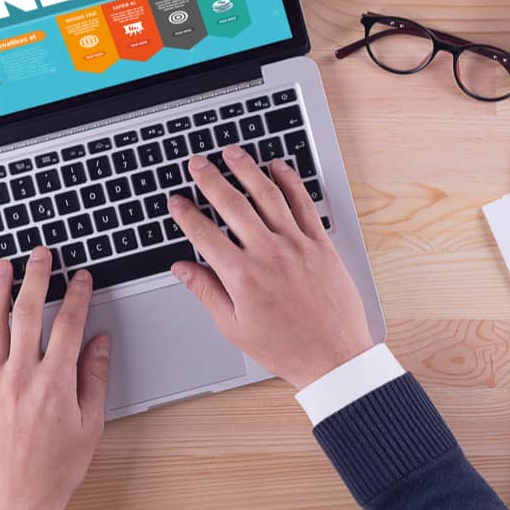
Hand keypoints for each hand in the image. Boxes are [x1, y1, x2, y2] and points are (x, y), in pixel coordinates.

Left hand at [0, 247, 110, 509]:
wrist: (18, 498)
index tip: (82, 277)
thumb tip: (99, 340)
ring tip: (2, 265)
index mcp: (55, 383)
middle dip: (36, 278)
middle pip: (28, 314)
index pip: (68, 324)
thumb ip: (94, 377)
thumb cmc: (57, 466)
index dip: (77, 295)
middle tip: (41, 254)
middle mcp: (21, 377)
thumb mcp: (91, 423)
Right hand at [168, 145, 373, 388]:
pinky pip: (303, 204)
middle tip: (197, 163)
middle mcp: (267, 254)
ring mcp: (296, 245)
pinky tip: (277, 167)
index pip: (204, 234)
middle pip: (232, 204)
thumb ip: (206, 292)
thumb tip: (182, 268)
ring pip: (267, 195)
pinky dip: (289, 181)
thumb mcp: (234, 327)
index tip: (175, 201)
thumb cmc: (285, 348)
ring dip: (246, 169)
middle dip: (210, 179)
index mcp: (241, 277)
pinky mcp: (320, 244)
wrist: (333, 357)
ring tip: (231, 152)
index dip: (185, 214)